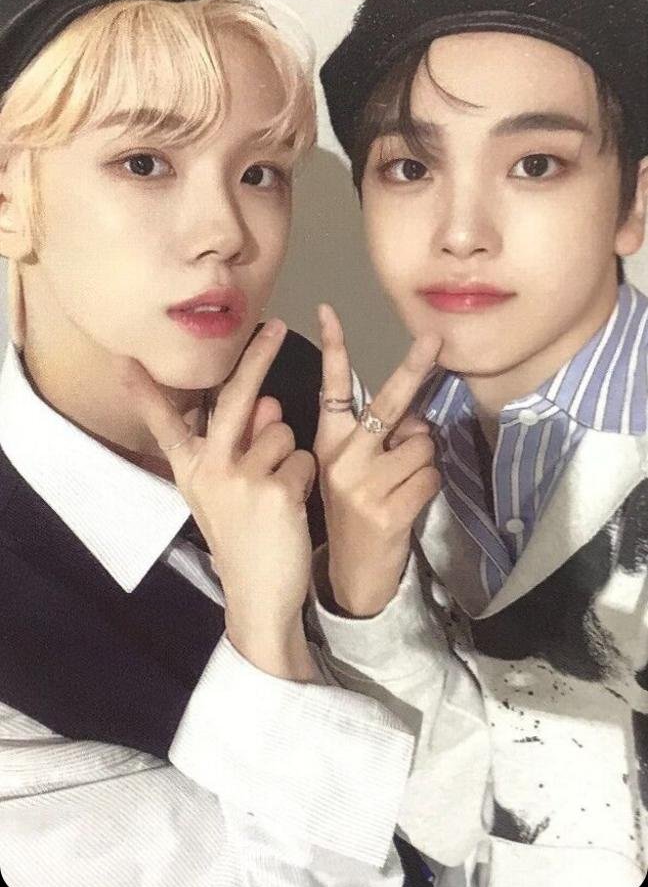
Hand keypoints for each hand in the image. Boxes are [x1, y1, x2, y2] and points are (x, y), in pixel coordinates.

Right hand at [122, 319, 316, 679]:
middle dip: (258, 356)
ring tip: (277, 494)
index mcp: (190, 469)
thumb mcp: (228, 491)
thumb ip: (242, 444)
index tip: (126, 360)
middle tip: (275, 325)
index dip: (147, 391)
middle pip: (235, 398)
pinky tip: (291, 509)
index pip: (165, 422)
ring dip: (289, 455)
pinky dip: (304, 479)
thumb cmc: (243, 537)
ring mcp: (240, 478)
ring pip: (282, 431)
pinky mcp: (275, 490)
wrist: (258, 594)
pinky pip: (303, 459)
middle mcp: (208, 468)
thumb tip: (267, 402)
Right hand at [314, 305, 440, 616]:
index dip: (334, 349)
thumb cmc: (357, 513)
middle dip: (414, 368)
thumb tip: (415, 422)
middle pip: (388, 404)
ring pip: (422, 444)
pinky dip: (430, 485)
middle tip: (435, 339)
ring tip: (403, 483)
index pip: (331, 390)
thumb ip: (376, 439)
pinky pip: (431, 475)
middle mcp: (342, 459)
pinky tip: (409, 503)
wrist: (353, 575)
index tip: (329, 311)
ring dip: (425, 460)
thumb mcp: (350, 472)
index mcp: (328, 445)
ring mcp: (364, 485)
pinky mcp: (388, 509)